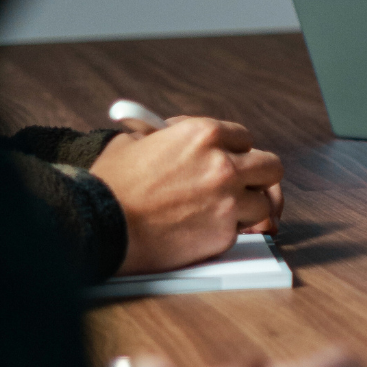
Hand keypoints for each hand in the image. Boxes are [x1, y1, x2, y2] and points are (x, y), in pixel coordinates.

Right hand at [91, 117, 284, 274]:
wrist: (96, 226)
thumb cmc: (107, 184)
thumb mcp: (135, 141)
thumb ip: (166, 134)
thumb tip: (171, 132)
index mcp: (205, 134)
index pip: (244, 138)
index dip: (234, 151)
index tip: (227, 160)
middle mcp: (224, 164)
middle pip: (270, 167)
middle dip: (257, 176)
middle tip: (243, 186)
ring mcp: (229, 200)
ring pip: (263, 202)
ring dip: (246, 208)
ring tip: (222, 212)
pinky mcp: (224, 234)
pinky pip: (241, 230)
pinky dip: (227, 232)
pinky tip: (206, 232)